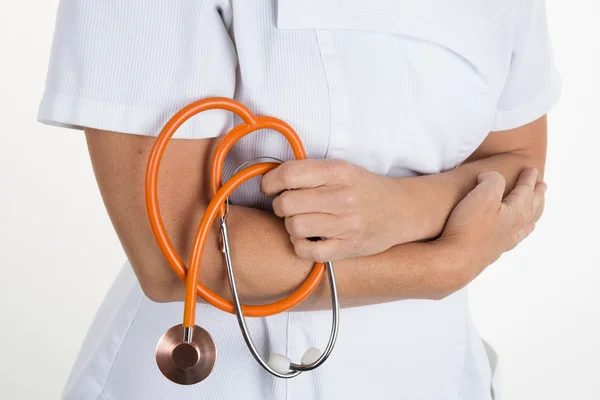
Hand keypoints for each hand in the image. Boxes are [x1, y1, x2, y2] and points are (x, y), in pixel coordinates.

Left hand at [260, 159, 407, 261]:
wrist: (401, 210)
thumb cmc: (364, 189)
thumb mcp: (341, 169)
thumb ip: (309, 172)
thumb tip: (270, 179)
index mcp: (338, 172)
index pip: (289, 174)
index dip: (270, 182)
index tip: (269, 187)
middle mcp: (343, 197)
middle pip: (287, 203)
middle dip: (280, 206)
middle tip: (288, 207)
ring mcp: (347, 224)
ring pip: (295, 227)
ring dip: (291, 226)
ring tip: (301, 222)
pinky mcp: (349, 247)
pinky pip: (308, 251)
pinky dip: (301, 246)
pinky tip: (308, 239)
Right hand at [440, 168, 546, 271]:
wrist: (457, 259)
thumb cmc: (469, 227)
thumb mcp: (483, 194)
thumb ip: (492, 180)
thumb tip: (489, 178)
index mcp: (516, 212)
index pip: (526, 191)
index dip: (528, 179)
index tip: (532, 170)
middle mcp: (515, 227)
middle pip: (531, 208)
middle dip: (537, 195)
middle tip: (542, 187)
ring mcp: (504, 241)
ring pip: (526, 224)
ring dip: (532, 214)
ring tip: (535, 210)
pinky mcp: (492, 251)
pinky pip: (514, 238)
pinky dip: (520, 231)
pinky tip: (513, 234)